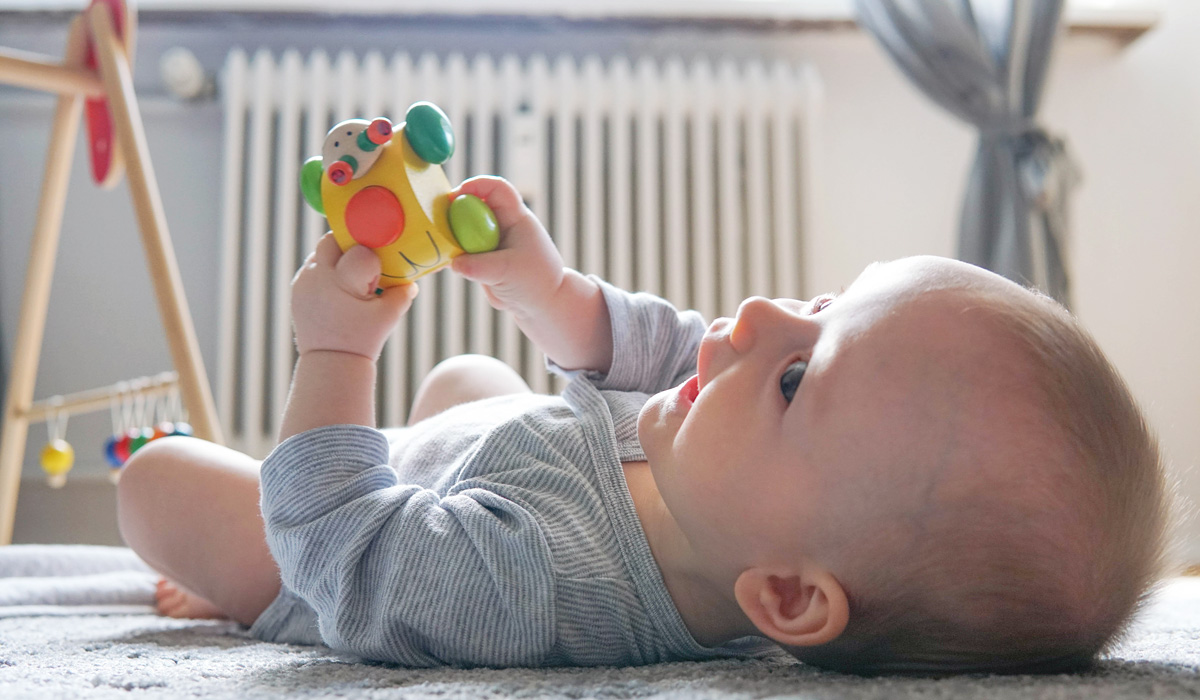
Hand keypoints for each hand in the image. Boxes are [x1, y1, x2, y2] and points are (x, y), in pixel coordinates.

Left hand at [291, 233, 418, 359]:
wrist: (331, 362)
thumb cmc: (363, 339)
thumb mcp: (390, 316)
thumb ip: (403, 292)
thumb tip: (411, 279)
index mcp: (342, 282)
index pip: (360, 251)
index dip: (372, 260)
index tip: (375, 277)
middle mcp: (318, 277)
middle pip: (333, 240)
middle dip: (350, 246)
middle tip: (364, 263)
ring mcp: (304, 282)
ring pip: (321, 251)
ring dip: (337, 258)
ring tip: (350, 279)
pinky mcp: (297, 289)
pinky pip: (312, 267)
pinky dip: (326, 271)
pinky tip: (337, 289)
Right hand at [450, 176, 564, 320]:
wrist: (542, 305)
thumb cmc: (536, 282)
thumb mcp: (509, 272)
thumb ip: (480, 267)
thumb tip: (453, 262)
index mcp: (516, 218)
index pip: (497, 189)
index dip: (476, 186)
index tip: (455, 197)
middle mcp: (501, 225)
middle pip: (473, 205)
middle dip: (454, 211)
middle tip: (439, 226)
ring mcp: (489, 241)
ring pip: (462, 229)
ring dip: (450, 236)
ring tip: (443, 250)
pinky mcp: (480, 258)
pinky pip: (460, 250)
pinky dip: (451, 254)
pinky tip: (444, 264)